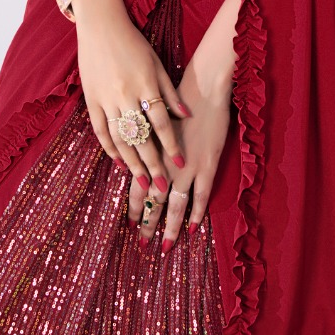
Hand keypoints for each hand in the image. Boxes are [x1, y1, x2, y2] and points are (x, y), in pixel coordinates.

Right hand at [75, 0, 189, 198]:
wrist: (100, 26)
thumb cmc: (133, 43)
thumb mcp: (157, 63)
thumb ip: (171, 92)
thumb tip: (187, 116)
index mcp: (145, 84)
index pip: (161, 122)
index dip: (171, 145)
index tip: (180, 164)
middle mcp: (125, 94)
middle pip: (141, 136)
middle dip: (153, 164)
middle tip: (162, 188)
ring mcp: (106, 98)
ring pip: (120, 138)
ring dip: (132, 162)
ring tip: (142, 182)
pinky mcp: (91, 99)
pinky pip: (100, 129)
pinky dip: (109, 148)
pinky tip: (118, 162)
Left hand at [126, 51, 232, 251]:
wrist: (202, 87)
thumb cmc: (175, 98)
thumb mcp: (154, 121)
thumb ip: (147, 142)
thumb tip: (137, 157)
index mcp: (151, 152)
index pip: (137, 186)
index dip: (133, 206)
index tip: (128, 224)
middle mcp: (166, 163)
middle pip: (153, 200)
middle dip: (147, 223)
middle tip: (141, 244)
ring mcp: (187, 166)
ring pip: (175, 205)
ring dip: (169, 227)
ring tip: (165, 247)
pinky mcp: (207, 165)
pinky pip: (200, 196)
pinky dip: (196, 213)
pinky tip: (193, 229)